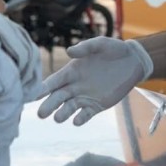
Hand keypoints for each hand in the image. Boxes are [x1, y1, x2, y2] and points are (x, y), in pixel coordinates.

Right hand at [36, 37, 152, 125]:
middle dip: (49, 105)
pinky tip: (76, 121)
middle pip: (58, 97)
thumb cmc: (114, 49)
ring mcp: (85, 96)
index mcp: (72, 71)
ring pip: (69, 108)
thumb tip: (69, 51)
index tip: (33, 94)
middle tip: (41, 114)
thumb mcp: (100, 44)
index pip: (54, 81)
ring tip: (57, 118)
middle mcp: (75, 85)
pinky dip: (80, 118)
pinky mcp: (97, 105)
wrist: (133, 61)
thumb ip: (85, 47)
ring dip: (62, 113)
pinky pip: (85, 114)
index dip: (43, 87)